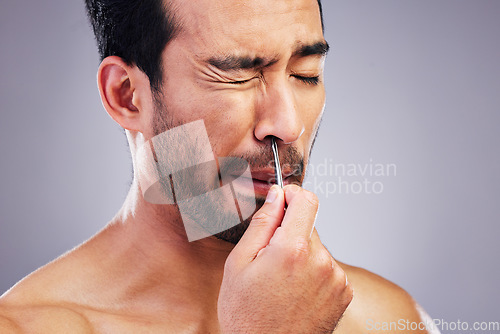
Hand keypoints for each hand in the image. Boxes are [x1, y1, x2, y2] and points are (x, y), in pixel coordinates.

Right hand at [218, 185, 352, 333]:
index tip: (282, 201)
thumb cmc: (247, 315)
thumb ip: (262, 223)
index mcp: (293, 249)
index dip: (292, 195)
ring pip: (317, 248)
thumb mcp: (239, 264)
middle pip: (309, 226)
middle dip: (290, 234)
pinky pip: (328, 267)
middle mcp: (322, 261)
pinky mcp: (344, 292)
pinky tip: (297, 291)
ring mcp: (336, 278)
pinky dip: (314, 272)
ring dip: (303, 255)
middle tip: (270, 260)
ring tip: (283, 282)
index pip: (306, 200)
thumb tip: (277, 195)